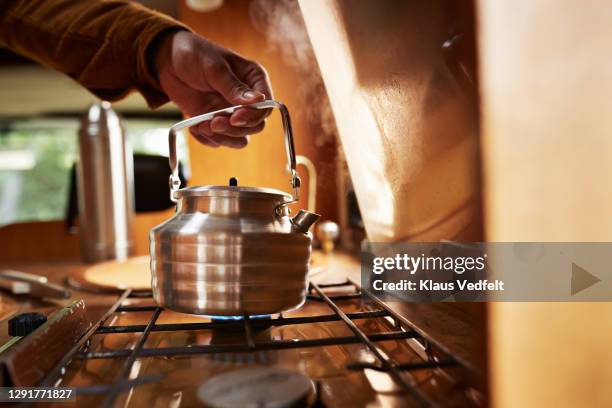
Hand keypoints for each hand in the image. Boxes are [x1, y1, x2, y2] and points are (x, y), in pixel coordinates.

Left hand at [154, 30, 272, 147]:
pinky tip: (195, 127)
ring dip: (223, 137)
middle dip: (235, 129)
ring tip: (203, 127)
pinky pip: (220, 141)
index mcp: (253, 79)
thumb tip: (258, 100)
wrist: (167, 61)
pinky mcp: (216, 122)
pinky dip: (208, 139)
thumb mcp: (214, 68)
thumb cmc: (194, 54)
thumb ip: (234, 87)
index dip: (254, 115)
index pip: (267, 105)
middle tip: (215, 123)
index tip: (235, 117)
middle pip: (255, 126)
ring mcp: (231, 113)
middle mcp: (246, 99)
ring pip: (240, 138)